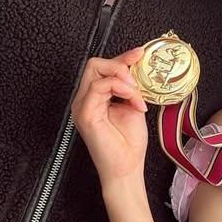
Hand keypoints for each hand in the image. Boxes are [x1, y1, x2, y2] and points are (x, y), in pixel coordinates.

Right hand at [72, 49, 149, 190]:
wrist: (126, 167)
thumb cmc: (128, 143)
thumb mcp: (133, 105)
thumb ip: (130, 87)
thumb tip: (136, 67)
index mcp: (94, 98)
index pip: (101, 68)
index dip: (121, 58)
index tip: (139, 54)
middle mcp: (85, 99)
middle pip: (95, 64)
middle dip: (120, 65)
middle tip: (136, 81)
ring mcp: (82, 105)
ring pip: (96, 71)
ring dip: (123, 80)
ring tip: (136, 96)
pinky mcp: (84, 113)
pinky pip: (98, 86)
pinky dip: (119, 88)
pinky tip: (132, 101)